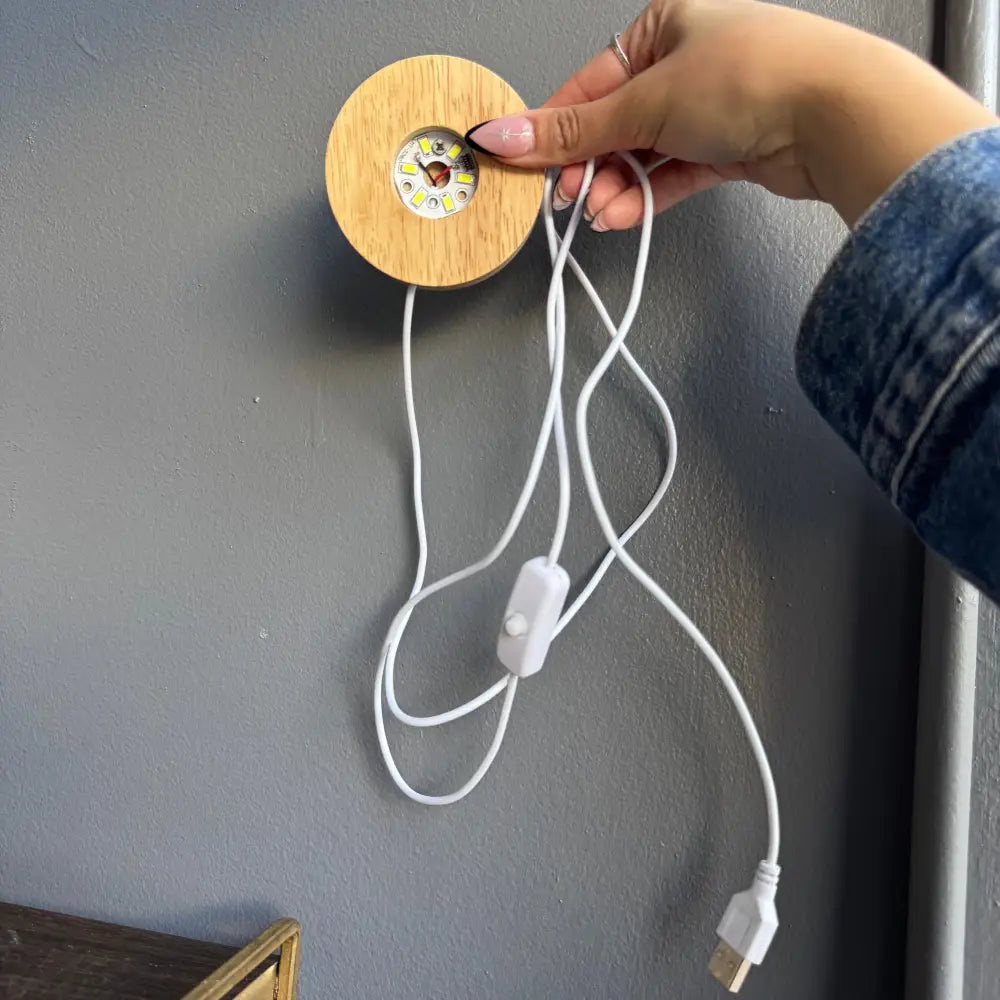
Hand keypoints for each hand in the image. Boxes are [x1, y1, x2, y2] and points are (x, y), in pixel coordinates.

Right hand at [466, 0, 996, 228]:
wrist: (837, 118)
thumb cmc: (755, 77)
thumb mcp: (643, 103)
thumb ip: (570, 131)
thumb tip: (501, 135)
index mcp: (663, 26)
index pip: (589, 86)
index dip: (555, 132)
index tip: (525, 166)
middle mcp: (687, 62)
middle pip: (615, 125)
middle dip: (590, 169)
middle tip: (567, 201)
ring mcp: (711, 107)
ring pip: (644, 155)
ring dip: (617, 189)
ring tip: (600, 215)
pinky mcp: (730, 147)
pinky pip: (674, 174)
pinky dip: (648, 196)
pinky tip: (624, 216)